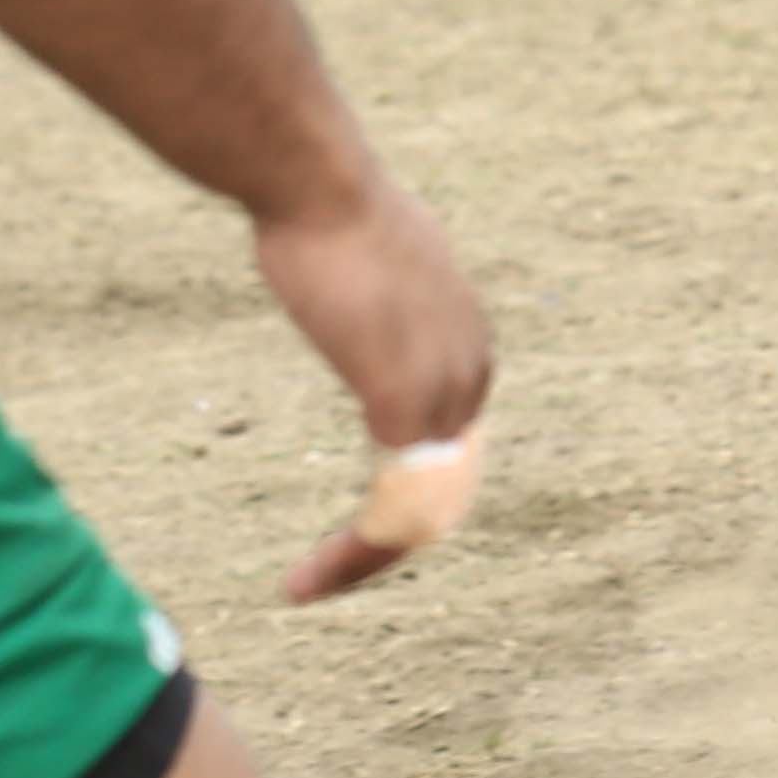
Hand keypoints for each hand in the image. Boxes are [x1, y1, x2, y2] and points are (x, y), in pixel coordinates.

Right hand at [251, 166, 494, 602]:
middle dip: (387, 541)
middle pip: (445, 489)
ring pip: (419, 510)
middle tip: (319, 579)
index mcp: (470, 343)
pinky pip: (391, 508)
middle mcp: (473, 370)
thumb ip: (379, 294)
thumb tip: (354, 268)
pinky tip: (303, 580)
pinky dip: (352, 555)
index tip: (353, 529)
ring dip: (362, 561)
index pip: (453, 444)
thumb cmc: (323, 214)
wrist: (319, 188)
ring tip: (303, 590)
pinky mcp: (404, 404)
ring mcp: (445, 390)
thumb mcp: (371, 260)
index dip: (406, 495)